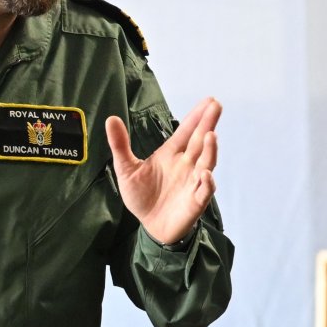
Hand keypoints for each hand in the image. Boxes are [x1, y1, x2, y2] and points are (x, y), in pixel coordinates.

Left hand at [105, 97, 219, 246]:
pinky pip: (204, 191)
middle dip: (208, 124)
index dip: (196, 116)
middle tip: (216, 106)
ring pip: (206, 162)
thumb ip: (120, 145)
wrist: (150, 226)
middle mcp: (186, 165)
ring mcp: (193, 182)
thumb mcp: (126, 169)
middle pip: (200, 141)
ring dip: (210, 149)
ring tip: (211, 135)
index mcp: (171, 154)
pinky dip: (206, 183)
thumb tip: (111, 119)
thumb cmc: (142, 197)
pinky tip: (205, 174)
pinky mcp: (195, 202)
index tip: (208, 101)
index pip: (186, 131)